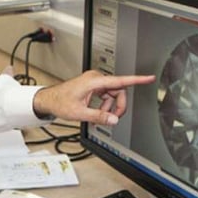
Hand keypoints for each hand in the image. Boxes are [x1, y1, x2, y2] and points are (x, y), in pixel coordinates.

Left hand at [32, 71, 154, 125]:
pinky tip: (97, 112)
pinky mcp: (94, 86)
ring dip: (110, 107)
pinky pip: (107, 95)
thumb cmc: (60, 102)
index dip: (137, 80)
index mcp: (94, 81)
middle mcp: (96, 79)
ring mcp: (95, 82)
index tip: (149, 78)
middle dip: (118, 106)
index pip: (120, 81)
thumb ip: (99, 116)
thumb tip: (113, 120)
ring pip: (114, 94)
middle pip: (119, 91)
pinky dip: (105, 105)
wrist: (49, 99)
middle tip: (113, 119)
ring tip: (100, 117)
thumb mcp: (80, 113)